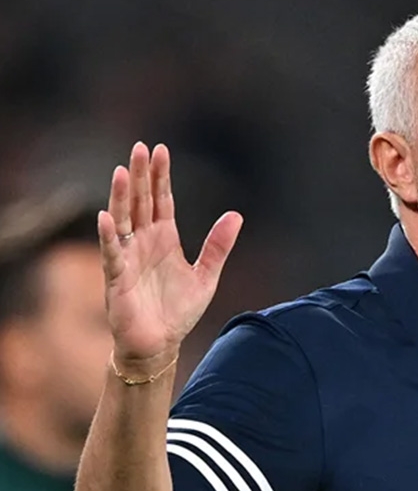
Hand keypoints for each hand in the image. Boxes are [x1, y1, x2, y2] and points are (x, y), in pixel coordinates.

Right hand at [98, 142, 242, 372]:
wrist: (160, 344)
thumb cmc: (178, 311)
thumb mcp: (206, 276)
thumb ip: (218, 246)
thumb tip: (236, 215)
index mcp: (165, 238)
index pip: (162, 200)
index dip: (161, 176)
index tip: (161, 150)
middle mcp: (143, 242)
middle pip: (141, 202)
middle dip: (141, 175)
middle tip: (140, 147)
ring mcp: (128, 257)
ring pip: (123, 220)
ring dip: (121, 196)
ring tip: (123, 171)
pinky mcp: (116, 278)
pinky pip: (112, 253)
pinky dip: (108, 236)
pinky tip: (107, 217)